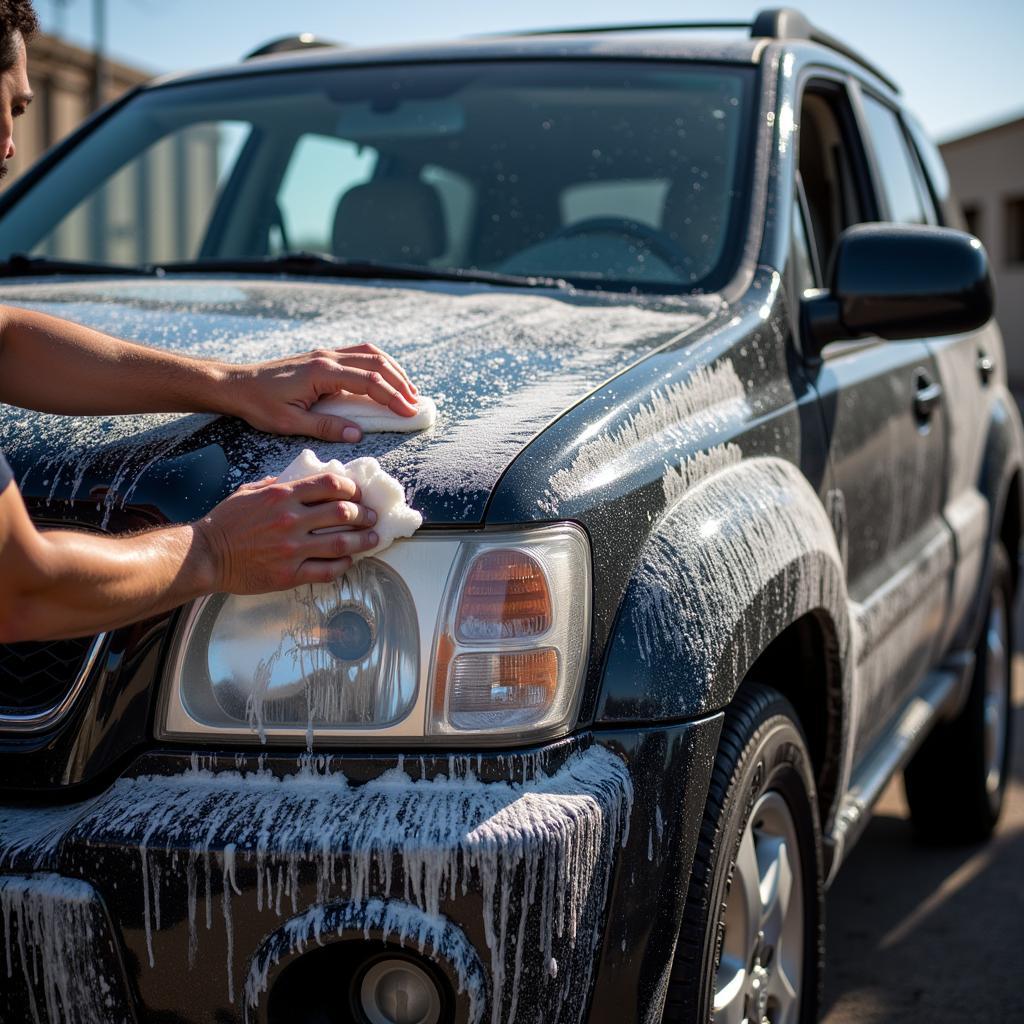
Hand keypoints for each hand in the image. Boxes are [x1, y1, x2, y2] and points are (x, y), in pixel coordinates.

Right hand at [194, 472, 379, 592]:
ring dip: (363, 540)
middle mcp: (290, 520)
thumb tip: (301, 480)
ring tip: (373, 538)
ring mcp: (291, 548)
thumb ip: (277, 484)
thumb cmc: (225, 522)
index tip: (359, 493)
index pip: (330, 485)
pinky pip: (327, 570)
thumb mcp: (249, 491)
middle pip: (343, 512)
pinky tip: (349, 561)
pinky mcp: (289, 574)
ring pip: (341, 543)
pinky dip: (343, 565)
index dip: (352, 488)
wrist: (205, 555)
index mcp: (282, 495)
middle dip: (364, 514)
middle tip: (372, 516)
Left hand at [225, 343, 418, 441]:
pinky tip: (385, 378)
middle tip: (415, 404)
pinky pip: (359, 354)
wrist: (236, 384)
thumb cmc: (260, 405)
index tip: (408, 412)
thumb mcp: (290, 423)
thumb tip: (357, 435)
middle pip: (376, 362)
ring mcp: (325, 354)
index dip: (392, 397)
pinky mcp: (322, 356)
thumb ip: (326, 427)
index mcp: (322, 373)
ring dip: (393, 370)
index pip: (369, 381)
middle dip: (400, 383)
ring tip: (408, 390)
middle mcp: (327, 357)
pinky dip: (378, 365)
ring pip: (370, 353)